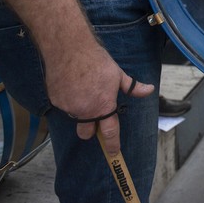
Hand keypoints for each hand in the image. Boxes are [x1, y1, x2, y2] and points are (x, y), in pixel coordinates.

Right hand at [0, 0, 154, 156]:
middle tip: (95, 118)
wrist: (69, 49)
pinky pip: (64, 106)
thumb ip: (132, 87)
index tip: (114, 153)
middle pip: (87, 133)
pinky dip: (69, 100)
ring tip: (84, 89)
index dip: (112, 144)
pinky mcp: (55, 101)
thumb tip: (148, 91)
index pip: (109, 132)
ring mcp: (68, 107)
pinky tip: (72, 85)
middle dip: (91, 131)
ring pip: (75, 116)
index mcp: (103, 106)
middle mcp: (85, 111)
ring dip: (80, 110)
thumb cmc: (97, 61)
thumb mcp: (118, 74)